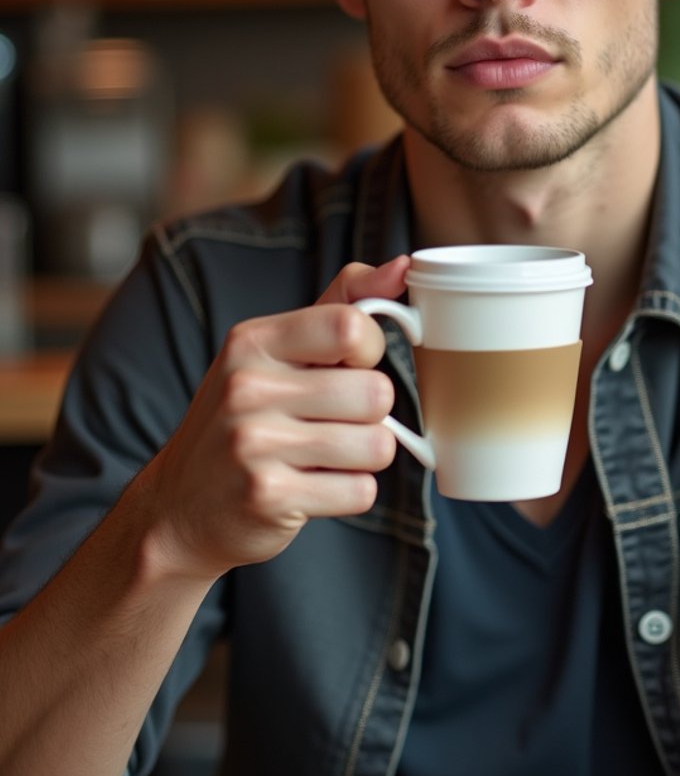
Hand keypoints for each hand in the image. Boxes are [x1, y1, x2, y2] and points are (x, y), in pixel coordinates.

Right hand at [138, 256, 410, 583]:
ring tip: (324, 456)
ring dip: (365, 457)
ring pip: (378, 445)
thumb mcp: (276, 353)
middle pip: (376, 393)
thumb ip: (340, 306)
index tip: (350, 365)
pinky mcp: (269, 497)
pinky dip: (349, 493)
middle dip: (371, 414)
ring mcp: (255, 445)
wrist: (180, 509)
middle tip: (332, 422)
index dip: (370, 350)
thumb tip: (403, 267)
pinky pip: (361, 491)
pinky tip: (313, 487)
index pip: (350, 325)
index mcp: (253, 341)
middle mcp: (248, 387)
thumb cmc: (246, 420)